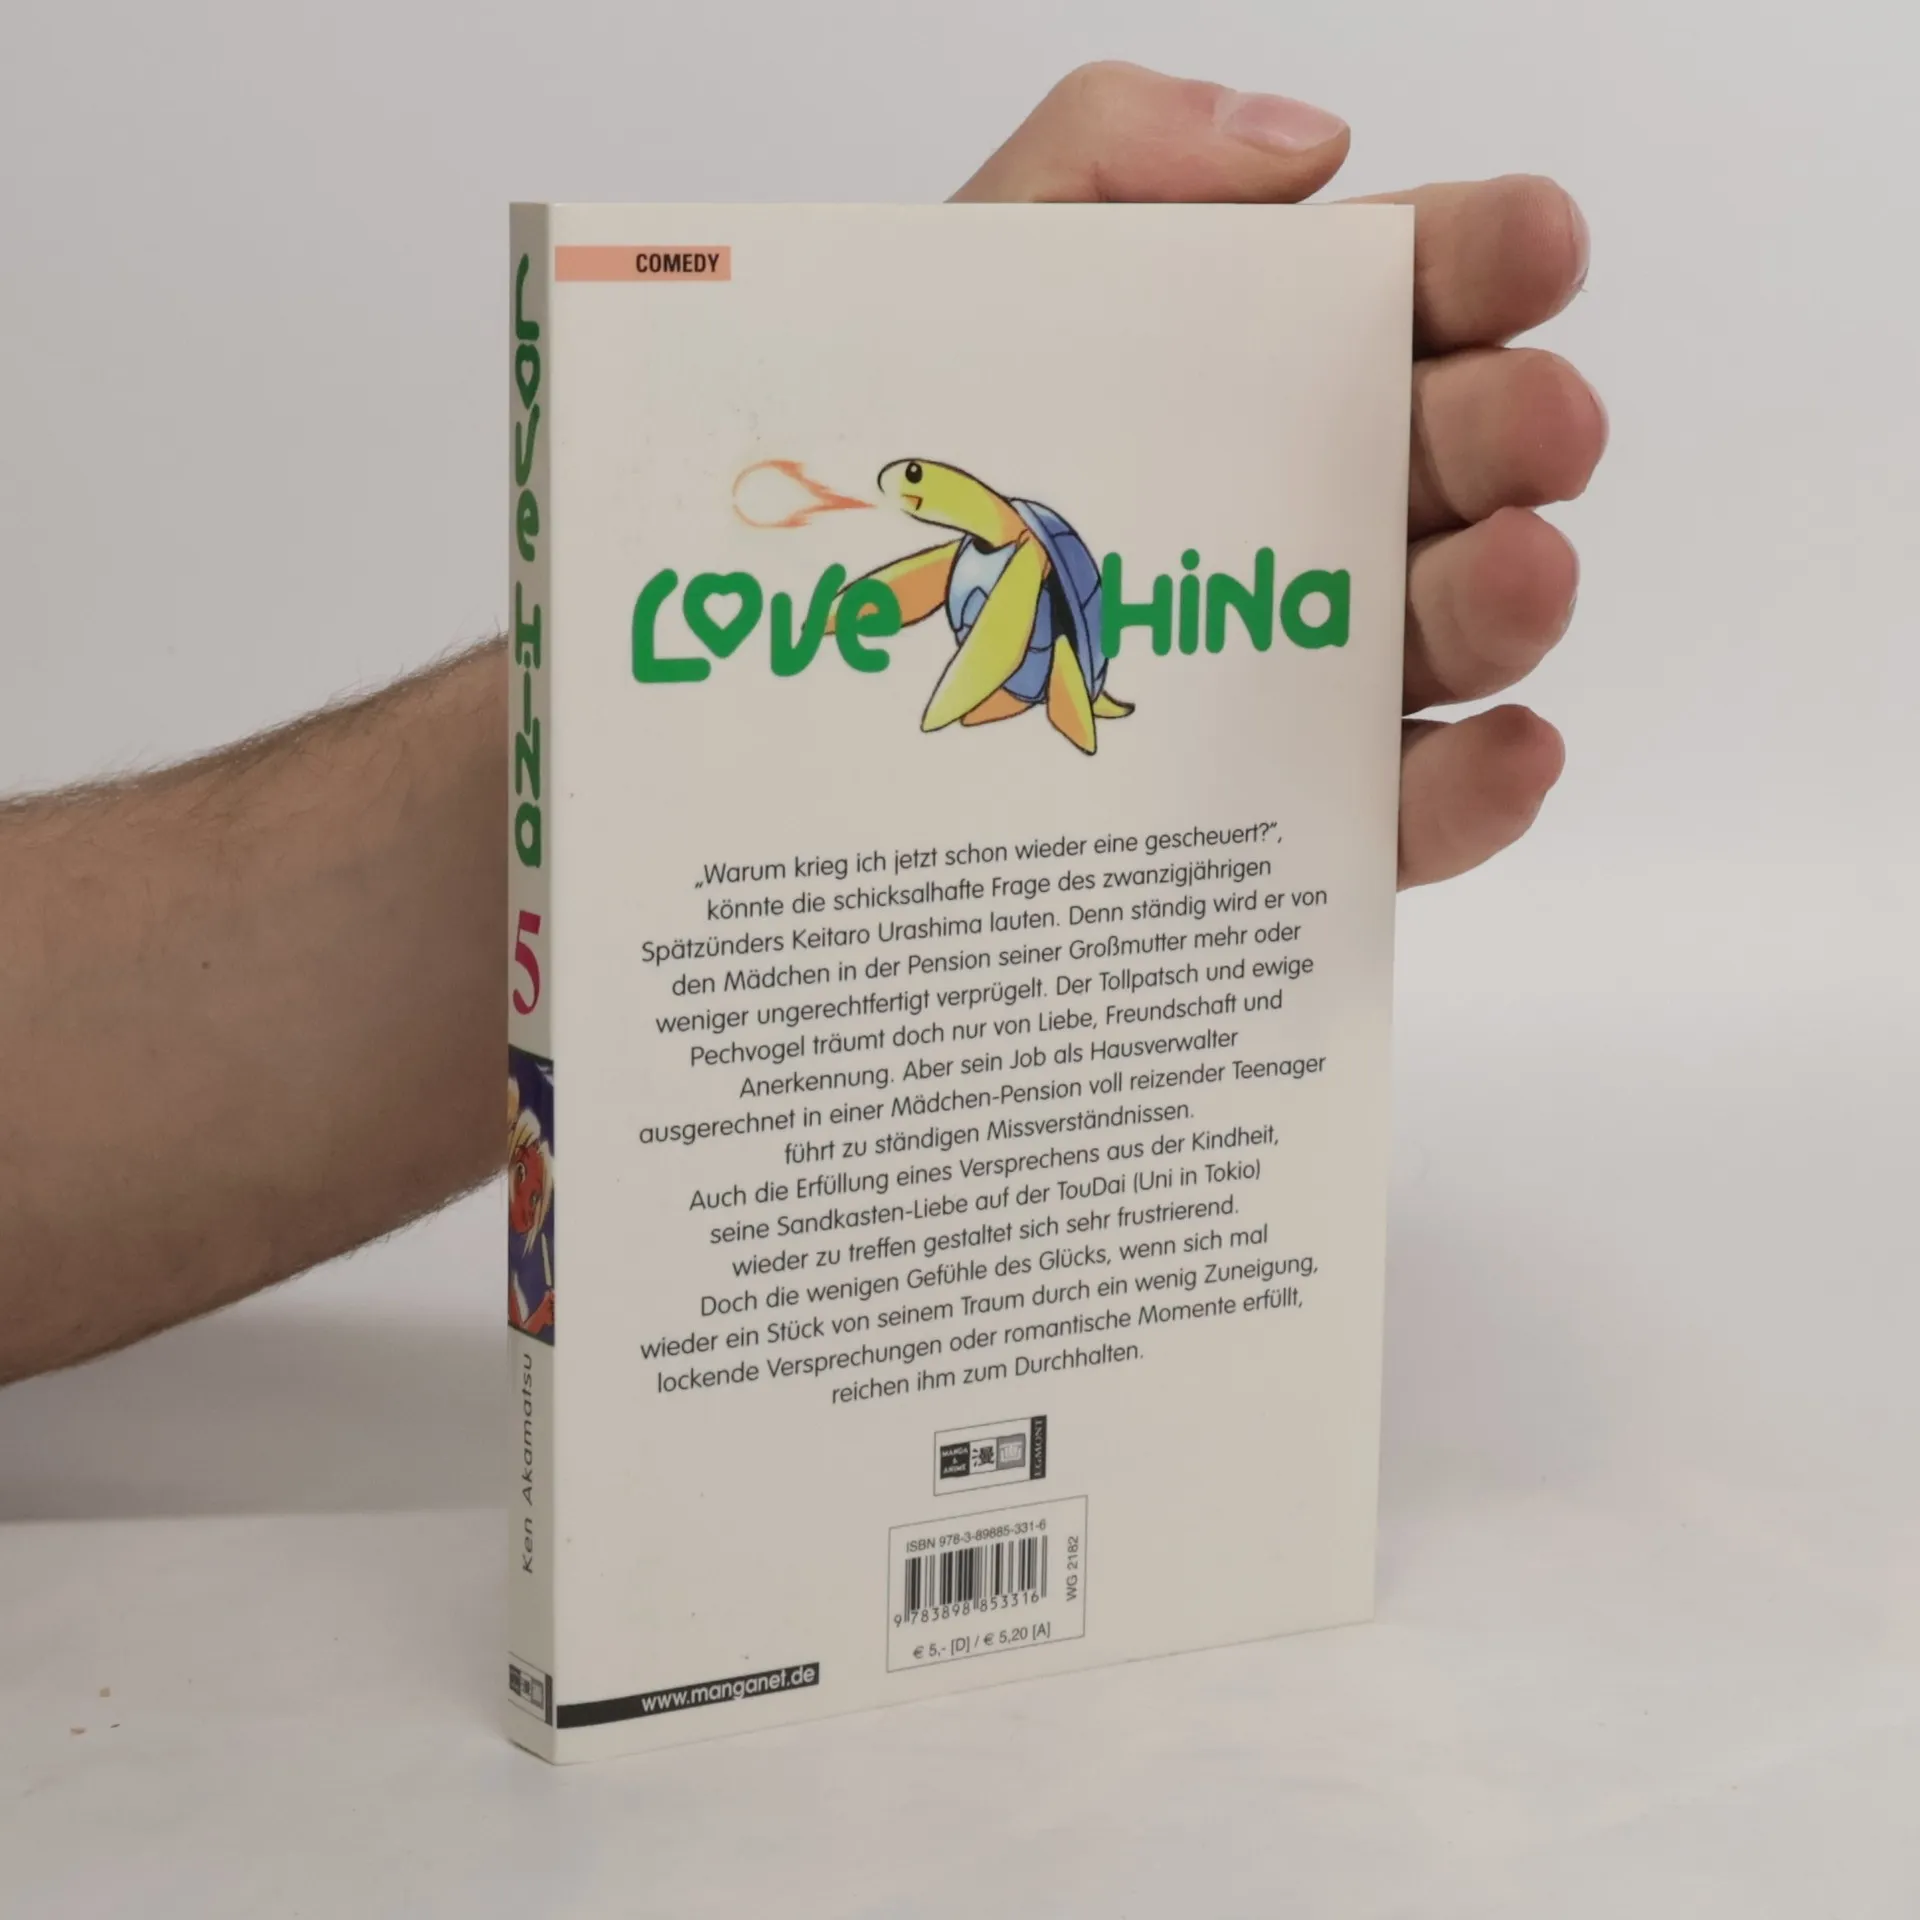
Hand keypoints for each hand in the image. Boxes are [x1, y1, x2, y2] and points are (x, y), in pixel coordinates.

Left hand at [955, 63, 1603, 886]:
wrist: (772, 696)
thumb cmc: (888, 476)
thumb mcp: (963, 274)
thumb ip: (1107, 156)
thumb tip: (1309, 148)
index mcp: (1252, 372)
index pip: (1403, 295)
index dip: (1485, 258)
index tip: (1533, 247)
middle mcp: (1302, 512)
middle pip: (1450, 465)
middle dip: (1513, 430)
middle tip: (1534, 424)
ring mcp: (1305, 671)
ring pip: (1448, 637)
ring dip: (1509, 602)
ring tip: (1518, 572)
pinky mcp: (1288, 817)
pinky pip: (1399, 813)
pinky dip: (1472, 789)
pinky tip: (1505, 748)